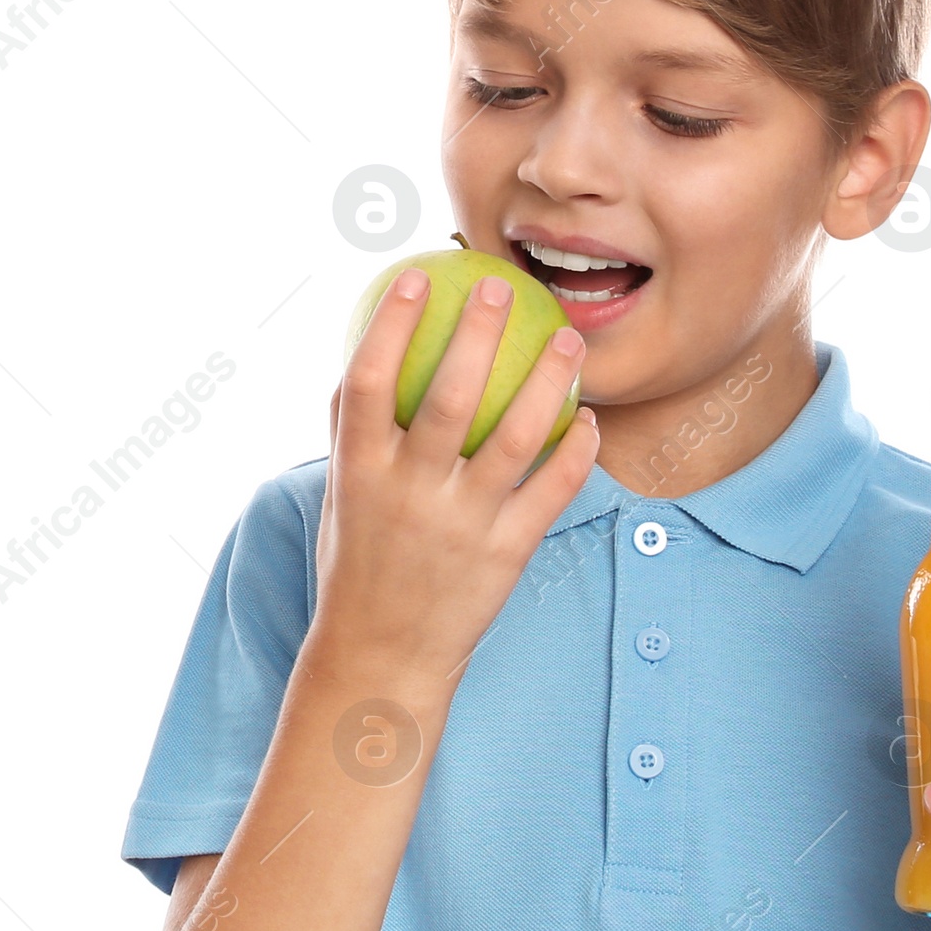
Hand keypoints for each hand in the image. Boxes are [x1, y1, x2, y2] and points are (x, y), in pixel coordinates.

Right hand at [310, 268, 599, 682]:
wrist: (382, 655)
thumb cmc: (360, 562)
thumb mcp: (341, 496)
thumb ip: (352, 427)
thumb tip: (365, 348)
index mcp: (360, 473)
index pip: (370, 380)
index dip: (391, 323)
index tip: (417, 276)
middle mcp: (410, 494)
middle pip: (450, 396)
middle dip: (478, 333)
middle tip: (503, 289)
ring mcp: (461, 525)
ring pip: (517, 437)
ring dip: (549, 381)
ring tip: (569, 342)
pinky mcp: (506, 554)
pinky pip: (552, 490)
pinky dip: (577, 451)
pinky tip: (589, 420)